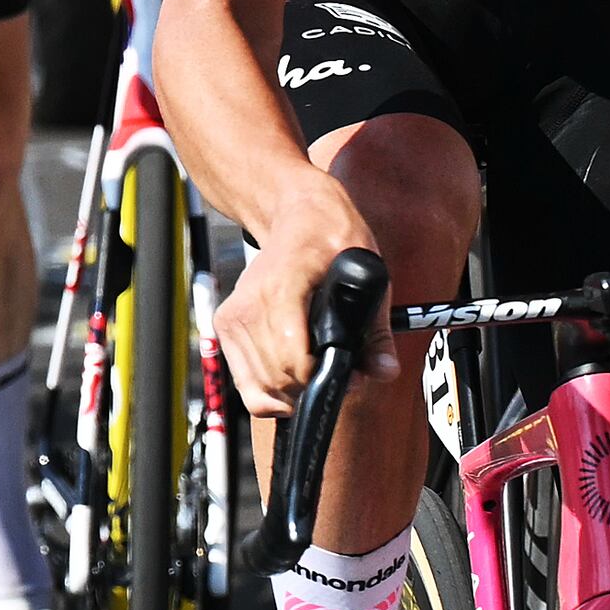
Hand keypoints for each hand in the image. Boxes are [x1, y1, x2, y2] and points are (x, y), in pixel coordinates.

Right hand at [211, 183, 386, 414]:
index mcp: (281, 288)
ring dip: (292, 393)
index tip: (348, 374)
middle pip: (278, 380)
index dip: (323, 377)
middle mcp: (249, 305)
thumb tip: (385, 369)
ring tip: (317, 371)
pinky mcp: (225, 328)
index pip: (292, 359)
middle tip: (340, 374)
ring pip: (260, 389)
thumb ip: (375, 330)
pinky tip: (293, 374)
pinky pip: (246, 384)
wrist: (294, 215)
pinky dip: (271, 390)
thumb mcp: (368, 274)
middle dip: (312, 388)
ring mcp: (233, 318)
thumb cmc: (330, 237)